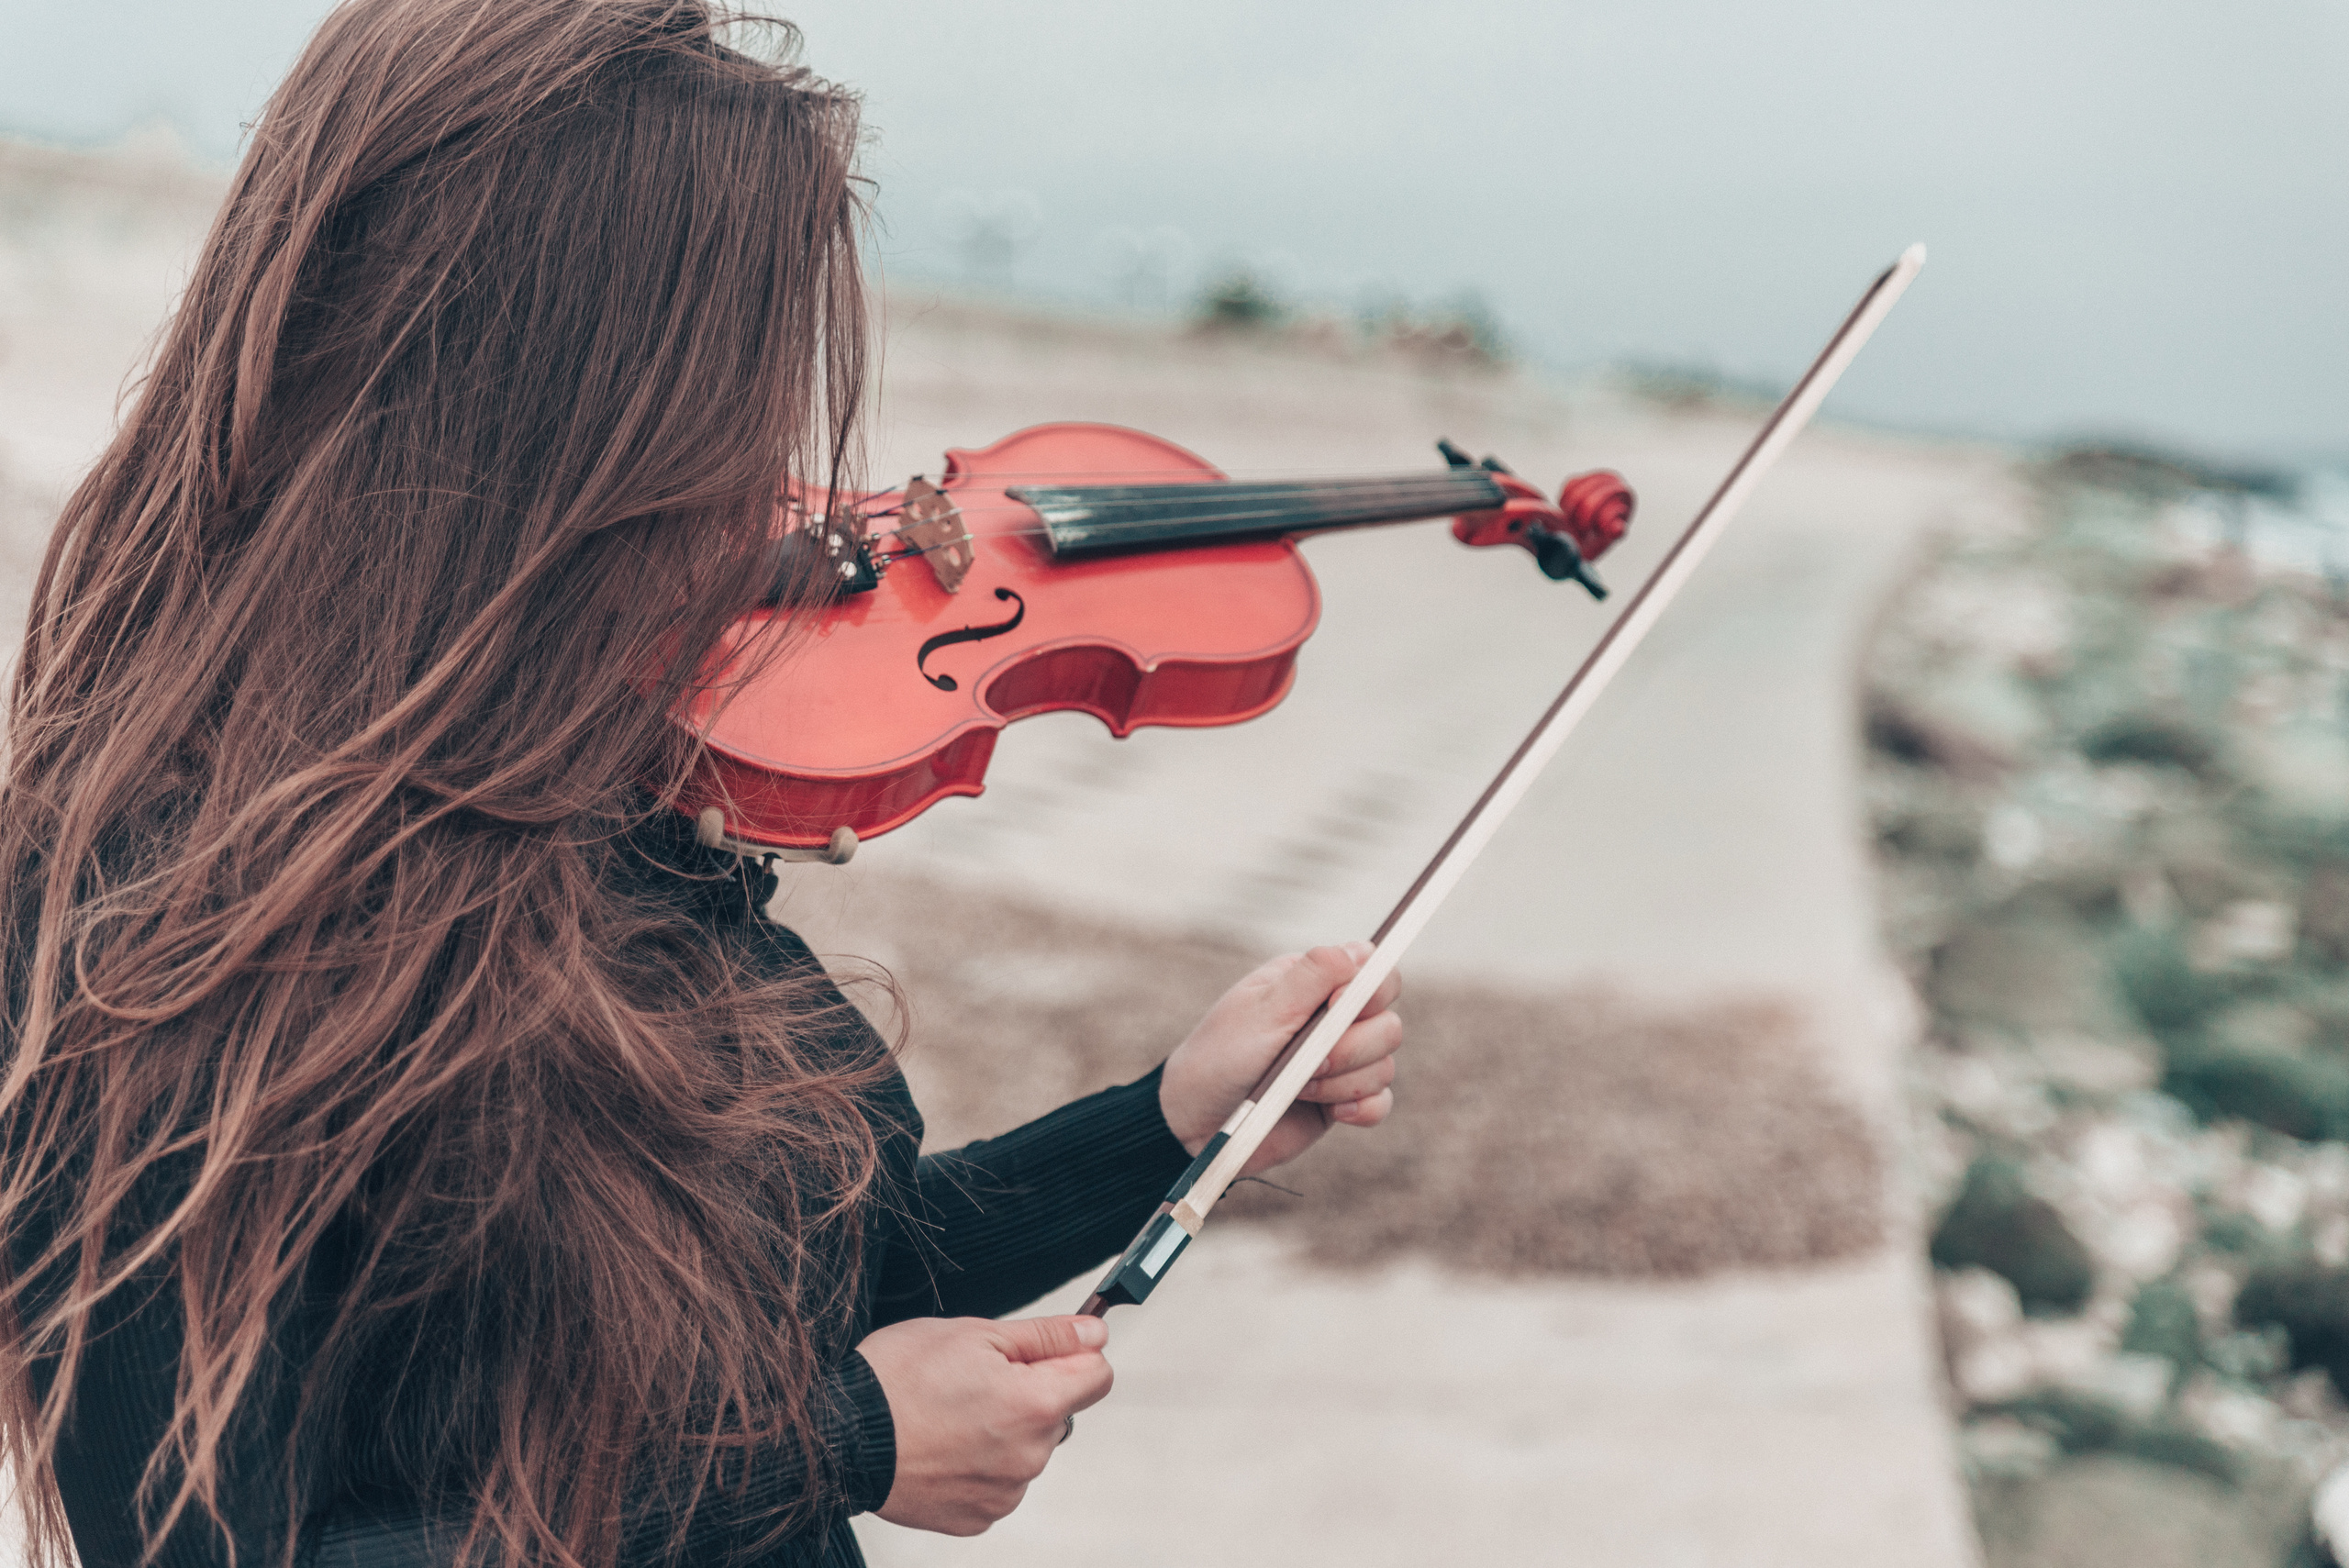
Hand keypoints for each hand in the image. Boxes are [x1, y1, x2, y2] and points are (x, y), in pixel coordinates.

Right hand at [858, 1313, 1112, 1535]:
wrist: (838, 1436)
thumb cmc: (897, 1376)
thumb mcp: (974, 1334)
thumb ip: (1045, 1335)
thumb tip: (1095, 1333)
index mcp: (1036, 1404)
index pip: (1098, 1375)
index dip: (1072, 1354)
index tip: (1042, 1350)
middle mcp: (1030, 1456)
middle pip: (1059, 1413)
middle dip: (1031, 1392)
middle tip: (974, 1380)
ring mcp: (1004, 1493)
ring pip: (1027, 1449)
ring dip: (1004, 1430)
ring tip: (949, 1414)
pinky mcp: (977, 1518)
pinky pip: (998, 1482)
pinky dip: (979, 1465)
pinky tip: (943, 1446)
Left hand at [1158, 941, 1401, 1176]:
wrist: (1196, 1122)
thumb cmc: (1220, 1056)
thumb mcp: (1261, 1011)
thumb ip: (1310, 977)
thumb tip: (1360, 950)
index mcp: (1314, 983)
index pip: (1375, 971)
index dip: (1369, 991)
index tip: (1333, 1008)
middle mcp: (1334, 1018)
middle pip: (1389, 1024)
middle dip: (1351, 1048)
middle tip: (1309, 1062)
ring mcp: (1342, 1061)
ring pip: (1385, 1065)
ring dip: (1342, 1083)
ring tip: (1297, 1088)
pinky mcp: (1343, 1100)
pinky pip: (1381, 1102)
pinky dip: (1362, 1109)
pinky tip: (1333, 1112)